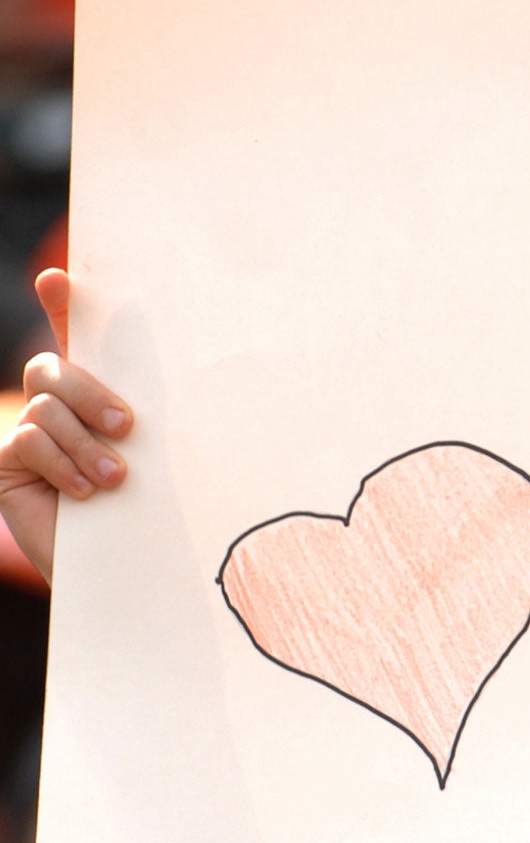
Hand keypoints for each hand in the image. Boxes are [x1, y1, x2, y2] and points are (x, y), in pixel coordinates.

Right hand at [0, 269, 131, 581]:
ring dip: (85, 443)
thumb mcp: (160, 452)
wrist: (128, 565)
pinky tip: (87, 492)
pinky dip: (63, 463)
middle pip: (54, 367)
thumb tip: (198, 366)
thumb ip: (152, 414)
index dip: (64, 303)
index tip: (58, 278)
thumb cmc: (154, 506)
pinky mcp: (8, 465)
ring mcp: (29, 434)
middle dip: (91, 391)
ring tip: (117, 478)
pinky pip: (28, 440)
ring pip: (45, 406)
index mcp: (101, 392)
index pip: (77, 336)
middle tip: (129, 426)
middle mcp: (59, 406)